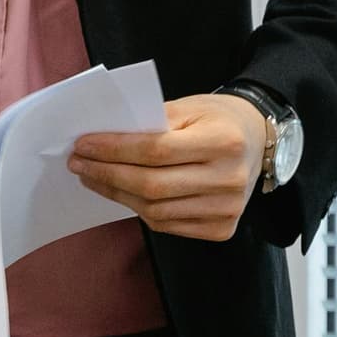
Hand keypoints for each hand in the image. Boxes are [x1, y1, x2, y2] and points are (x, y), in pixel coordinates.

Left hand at [66, 94, 271, 242]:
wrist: (258, 141)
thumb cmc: (217, 119)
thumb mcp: (188, 107)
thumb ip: (150, 122)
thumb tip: (102, 141)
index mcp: (224, 141)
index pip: (156, 150)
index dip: (114, 150)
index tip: (83, 145)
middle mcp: (229, 179)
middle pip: (152, 185)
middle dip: (107, 175)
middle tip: (79, 164)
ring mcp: (228, 209)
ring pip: (155, 210)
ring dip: (116, 195)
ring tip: (92, 179)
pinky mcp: (222, 229)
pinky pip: (167, 225)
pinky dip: (139, 210)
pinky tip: (121, 194)